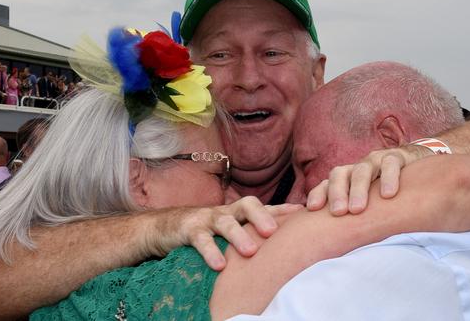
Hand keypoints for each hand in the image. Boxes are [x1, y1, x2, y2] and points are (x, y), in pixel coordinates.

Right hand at [145, 197, 302, 270]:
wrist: (166, 226)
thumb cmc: (207, 230)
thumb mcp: (231, 231)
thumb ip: (253, 236)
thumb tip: (284, 246)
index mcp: (240, 213)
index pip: (265, 207)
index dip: (283, 209)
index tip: (303, 212)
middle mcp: (227, 212)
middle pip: (247, 205)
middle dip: (261, 216)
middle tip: (274, 232)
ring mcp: (208, 219)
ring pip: (225, 221)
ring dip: (238, 235)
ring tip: (250, 252)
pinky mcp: (189, 229)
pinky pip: (201, 239)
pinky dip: (210, 251)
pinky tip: (220, 265)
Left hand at [306, 145, 431, 214]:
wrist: (419, 165)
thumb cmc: (387, 192)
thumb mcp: (369, 203)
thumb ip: (353, 217)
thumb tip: (331, 242)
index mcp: (346, 179)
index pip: (326, 184)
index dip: (318, 194)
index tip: (313, 209)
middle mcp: (358, 168)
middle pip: (340, 174)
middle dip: (337, 193)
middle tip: (339, 213)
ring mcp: (376, 161)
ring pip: (362, 170)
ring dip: (358, 188)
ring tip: (357, 209)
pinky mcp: (397, 157)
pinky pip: (390, 164)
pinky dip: (388, 177)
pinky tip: (388, 194)